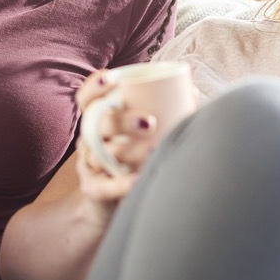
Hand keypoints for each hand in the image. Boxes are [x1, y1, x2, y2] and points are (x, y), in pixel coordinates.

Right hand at [74, 70, 158, 203]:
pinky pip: (104, 186)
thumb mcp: (138, 134)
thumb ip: (162, 112)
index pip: (87, 99)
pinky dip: (121, 184)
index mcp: (98, 120)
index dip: (94, 87)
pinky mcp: (93, 189)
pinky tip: (137, 180)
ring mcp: (89, 165)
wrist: (112, 200)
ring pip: (102, 155)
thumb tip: (192, 92)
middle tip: (150, 122)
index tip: (112, 78)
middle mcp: (89, 139)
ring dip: (128, 151)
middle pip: (98, 125)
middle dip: (122, 121)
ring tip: (154, 150)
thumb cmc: (132, 157)